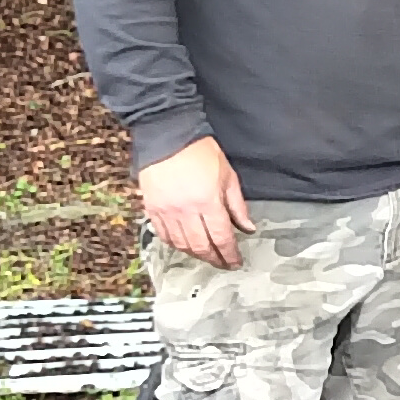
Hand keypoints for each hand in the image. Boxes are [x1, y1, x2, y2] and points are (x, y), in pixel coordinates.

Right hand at [137, 136, 253, 266]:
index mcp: (208, 202)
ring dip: (196, 254)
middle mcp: (185, 211)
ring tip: (206, 255)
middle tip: (223, 264)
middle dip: (214, 259)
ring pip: (182, 245)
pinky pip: (164, 235)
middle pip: (201, 246)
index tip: (236, 262)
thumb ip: (237, 205)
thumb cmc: (200, 152)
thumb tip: (247, 227)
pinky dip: (175, 244)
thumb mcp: (227, 175)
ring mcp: (166, 212)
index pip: (222, 238)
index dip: (230, 254)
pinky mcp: (152, 209)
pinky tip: (184, 245)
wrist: (167, 136)